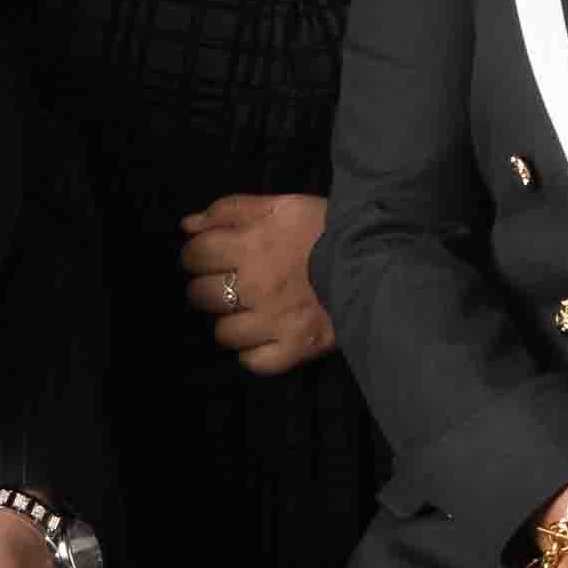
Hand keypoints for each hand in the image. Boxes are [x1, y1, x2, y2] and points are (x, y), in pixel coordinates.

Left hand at [180, 192, 334, 373]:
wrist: (380, 260)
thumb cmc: (328, 228)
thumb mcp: (282, 205)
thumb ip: (231, 210)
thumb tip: (187, 226)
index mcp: (250, 244)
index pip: (194, 254)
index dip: (198, 254)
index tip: (212, 256)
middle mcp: (255, 285)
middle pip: (201, 295)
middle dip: (210, 287)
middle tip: (233, 283)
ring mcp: (273, 322)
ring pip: (223, 333)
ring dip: (233, 322)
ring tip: (253, 311)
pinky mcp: (294, 348)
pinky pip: (254, 362)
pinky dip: (256, 352)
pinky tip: (268, 336)